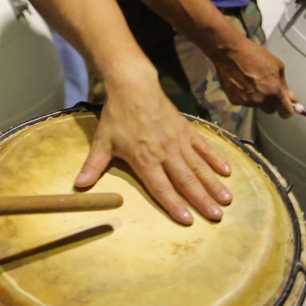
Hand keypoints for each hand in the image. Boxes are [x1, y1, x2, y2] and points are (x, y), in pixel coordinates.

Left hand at [75, 65, 231, 224]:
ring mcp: (178, 140)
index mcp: (144, 159)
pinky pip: (203, 147)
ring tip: (227, 200)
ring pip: (198, 166)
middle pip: (185, 180)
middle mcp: (164, 152)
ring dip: (213, 184)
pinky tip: (227, 171)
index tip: (188, 220)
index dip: (174, 204)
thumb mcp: (102, 141)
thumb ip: (94, 165)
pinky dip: (216, 158)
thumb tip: (78, 186)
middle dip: (202, 200)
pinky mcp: (186, 129)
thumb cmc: (117, 116)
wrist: (133, 85)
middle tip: (217, 216)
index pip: (161, 187)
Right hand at [213, 40, 296, 117]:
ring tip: (249, 81)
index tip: (285, 104)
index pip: (285, 112)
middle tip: (265, 88)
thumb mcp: (277, 66)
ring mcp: (247, 102)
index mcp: (274, 93)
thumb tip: (292, 99)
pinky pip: (243, 101)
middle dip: (270, 102)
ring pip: (256, 105)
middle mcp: (261, 101)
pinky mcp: (234, 100)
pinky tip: (240, 82)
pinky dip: (243, 95)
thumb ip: (284, 85)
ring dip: (256, 98)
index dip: (287, 109)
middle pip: (270, 110)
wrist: (230, 52)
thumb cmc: (256, 55)